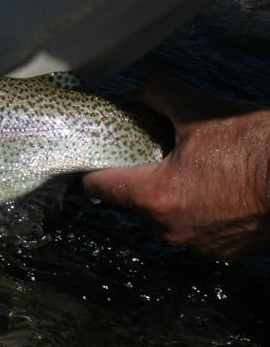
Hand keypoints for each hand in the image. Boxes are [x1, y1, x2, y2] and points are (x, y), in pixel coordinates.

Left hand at [83, 77, 269, 260]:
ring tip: (195, 165)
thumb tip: (136, 96)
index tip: (97, 153)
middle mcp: (169, 229)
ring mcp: (198, 245)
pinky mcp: (225, 252)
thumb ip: (155, 95)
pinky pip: (196, 226)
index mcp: (153, 197)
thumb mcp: (196, 106)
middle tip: (157, 150)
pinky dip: (199, 207)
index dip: (93, 165)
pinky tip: (217, 184)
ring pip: (165, 214)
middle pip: (132, 200)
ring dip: (172, 191)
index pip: (96, 186)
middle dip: (140, 174)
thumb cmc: (255, 142)